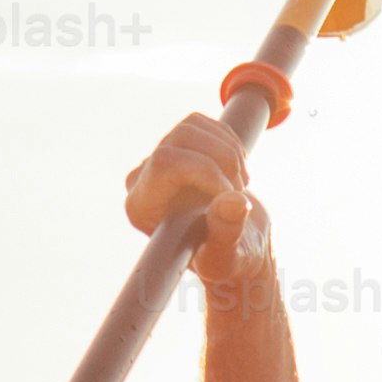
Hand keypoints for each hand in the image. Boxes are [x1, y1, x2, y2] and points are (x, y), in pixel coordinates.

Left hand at [125, 114, 269, 289]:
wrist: (236, 244)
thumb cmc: (227, 258)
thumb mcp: (229, 257)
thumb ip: (227, 233)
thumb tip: (233, 201)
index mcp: (142, 208)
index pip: (165, 162)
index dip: (206, 171)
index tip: (230, 196)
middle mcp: (142, 180)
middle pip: (181, 137)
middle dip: (223, 159)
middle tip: (239, 191)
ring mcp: (159, 159)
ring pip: (193, 125)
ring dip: (229, 151)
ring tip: (239, 185)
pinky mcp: (178, 147)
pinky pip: (202, 123)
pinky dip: (230, 143)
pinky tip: (235, 172)